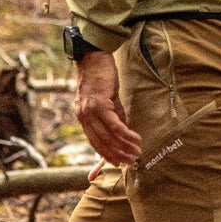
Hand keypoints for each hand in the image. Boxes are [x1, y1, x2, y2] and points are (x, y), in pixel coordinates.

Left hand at [74, 51, 140, 165]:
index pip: (95, 142)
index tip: (119, 163)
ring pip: (109, 137)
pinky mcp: (100, 104)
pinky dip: (126, 134)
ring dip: (124, 147)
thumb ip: (114, 115)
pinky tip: (135, 139)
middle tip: (131, 161)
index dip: (107, 155)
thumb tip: (124, 131)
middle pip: (101, 143)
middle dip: (118, 155)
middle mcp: (84, 117)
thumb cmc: (100, 76)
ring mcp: (91, 111)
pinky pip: (115, 125)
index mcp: (83, 117)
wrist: (93, 58)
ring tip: (137, 152)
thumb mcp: (106, 99)